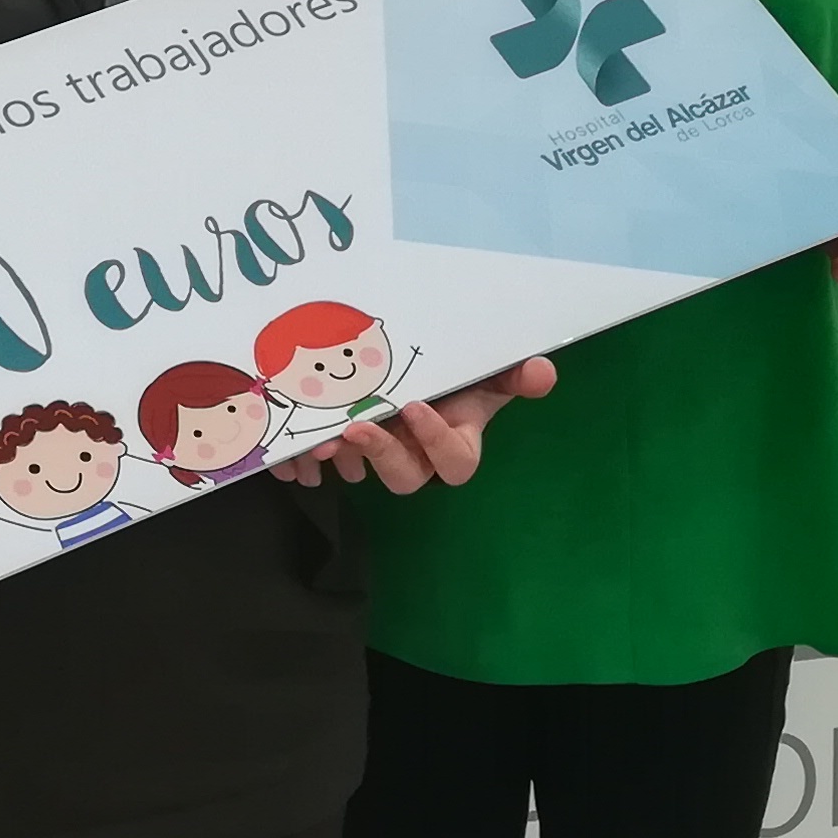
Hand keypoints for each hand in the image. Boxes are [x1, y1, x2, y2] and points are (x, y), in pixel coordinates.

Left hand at [275, 356, 556, 494]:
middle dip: (382, 455)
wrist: (421, 359)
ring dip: (342, 455)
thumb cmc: (458, 371)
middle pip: (406, 478)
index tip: (416, 407)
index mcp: (455, 440)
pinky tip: (293, 439)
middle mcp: (419, 454)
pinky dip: (308, 453)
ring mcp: (382, 451)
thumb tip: (544, 373)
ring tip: (321, 436)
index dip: (436, 442)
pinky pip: (327, 460)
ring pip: (364, 470)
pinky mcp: (347, 444)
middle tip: (358, 428)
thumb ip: (514, 374)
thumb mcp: (487, 369)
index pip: (456, 463)